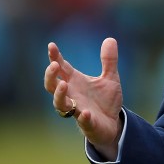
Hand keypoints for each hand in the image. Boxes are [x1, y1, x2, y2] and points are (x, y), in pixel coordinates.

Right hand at [44, 38, 123, 159]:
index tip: (51, 46)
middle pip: (52, 86)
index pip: (61, 68)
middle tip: (54, 65)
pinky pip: (82, 121)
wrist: (113, 124)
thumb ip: (109, 60)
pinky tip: (86, 113)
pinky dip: (83, 117)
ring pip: (61, 105)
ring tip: (63, 85)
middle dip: (50, 76)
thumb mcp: (110, 78)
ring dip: (60, 95)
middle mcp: (72, 95)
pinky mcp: (88, 123)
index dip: (55, 57)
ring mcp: (78, 110)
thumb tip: (110, 39)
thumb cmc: (105, 101)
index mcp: (75, 82)